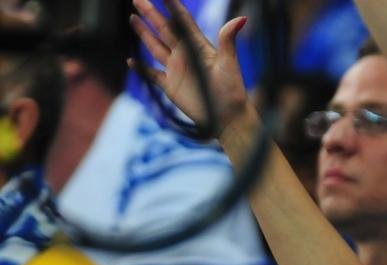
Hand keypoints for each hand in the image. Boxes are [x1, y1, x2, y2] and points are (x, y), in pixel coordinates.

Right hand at [130, 0, 250, 133]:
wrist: (229, 118)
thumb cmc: (232, 91)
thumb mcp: (229, 63)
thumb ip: (228, 40)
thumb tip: (242, 19)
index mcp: (198, 47)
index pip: (183, 21)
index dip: (172, 6)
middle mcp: (186, 55)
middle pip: (164, 29)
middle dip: (151, 14)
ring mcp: (176, 70)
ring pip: (155, 47)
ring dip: (144, 33)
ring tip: (133, 18)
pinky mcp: (170, 86)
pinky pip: (151, 74)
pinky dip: (141, 68)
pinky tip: (130, 60)